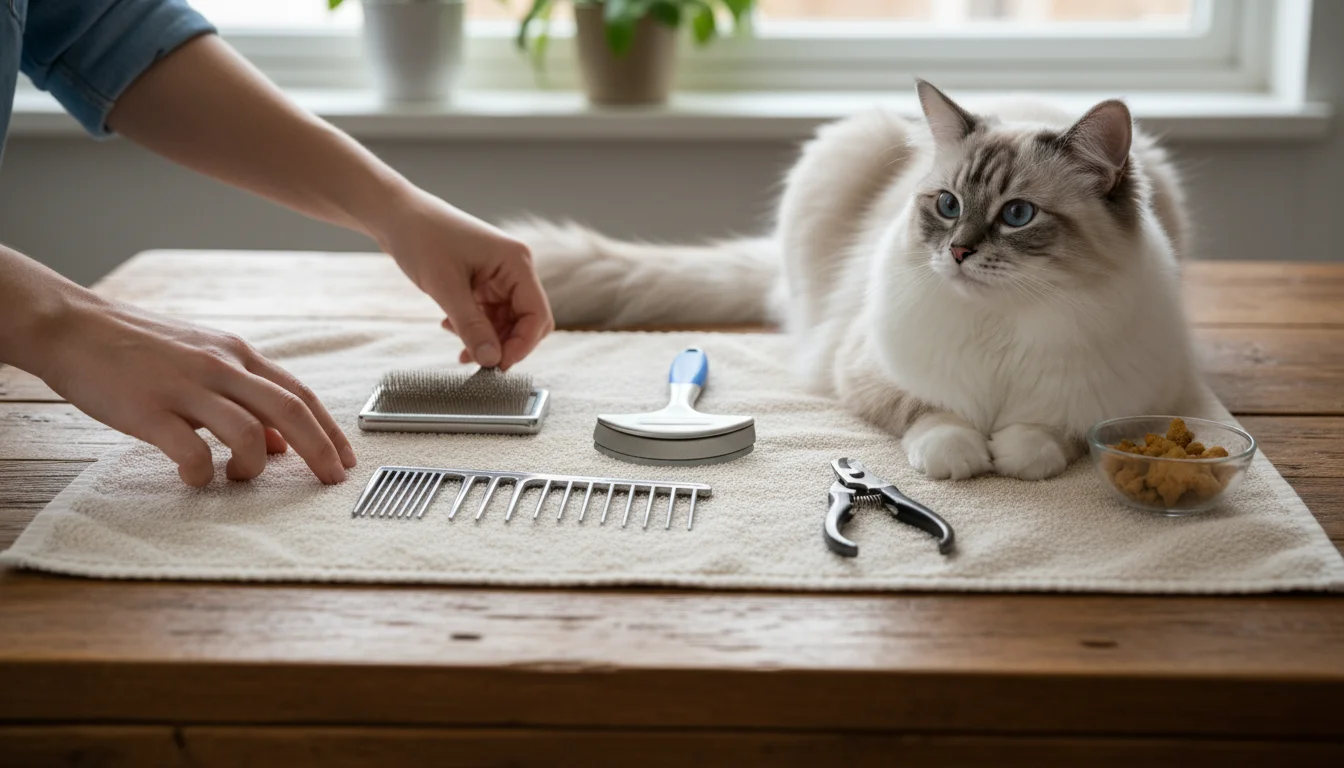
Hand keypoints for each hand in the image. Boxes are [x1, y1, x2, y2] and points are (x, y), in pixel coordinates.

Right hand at [34, 296, 356, 486]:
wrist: (73, 326)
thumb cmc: (141, 349)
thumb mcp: (204, 363)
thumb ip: (245, 397)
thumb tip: (280, 444)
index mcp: (237, 355)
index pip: (300, 394)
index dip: (330, 430)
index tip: (346, 462)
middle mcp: (221, 367)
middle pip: (290, 411)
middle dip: (319, 451)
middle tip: (330, 482)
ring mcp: (186, 386)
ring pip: (248, 432)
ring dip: (253, 466)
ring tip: (239, 477)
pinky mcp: (149, 409)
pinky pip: (192, 451)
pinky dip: (203, 474)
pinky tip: (195, 479)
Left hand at [376, 190, 553, 369]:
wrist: (397, 216)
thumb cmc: (422, 239)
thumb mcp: (446, 287)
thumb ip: (472, 326)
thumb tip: (492, 360)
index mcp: (516, 262)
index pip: (537, 315)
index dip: (522, 345)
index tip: (497, 367)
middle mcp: (514, 268)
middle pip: (527, 321)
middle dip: (506, 345)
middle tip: (480, 365)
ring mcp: (500, 275)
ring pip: (508, 322)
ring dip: (488, 340)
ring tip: (460, 350)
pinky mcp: (484, 282)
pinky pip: (490, 315)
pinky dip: (476, 329)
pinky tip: (452, 330)